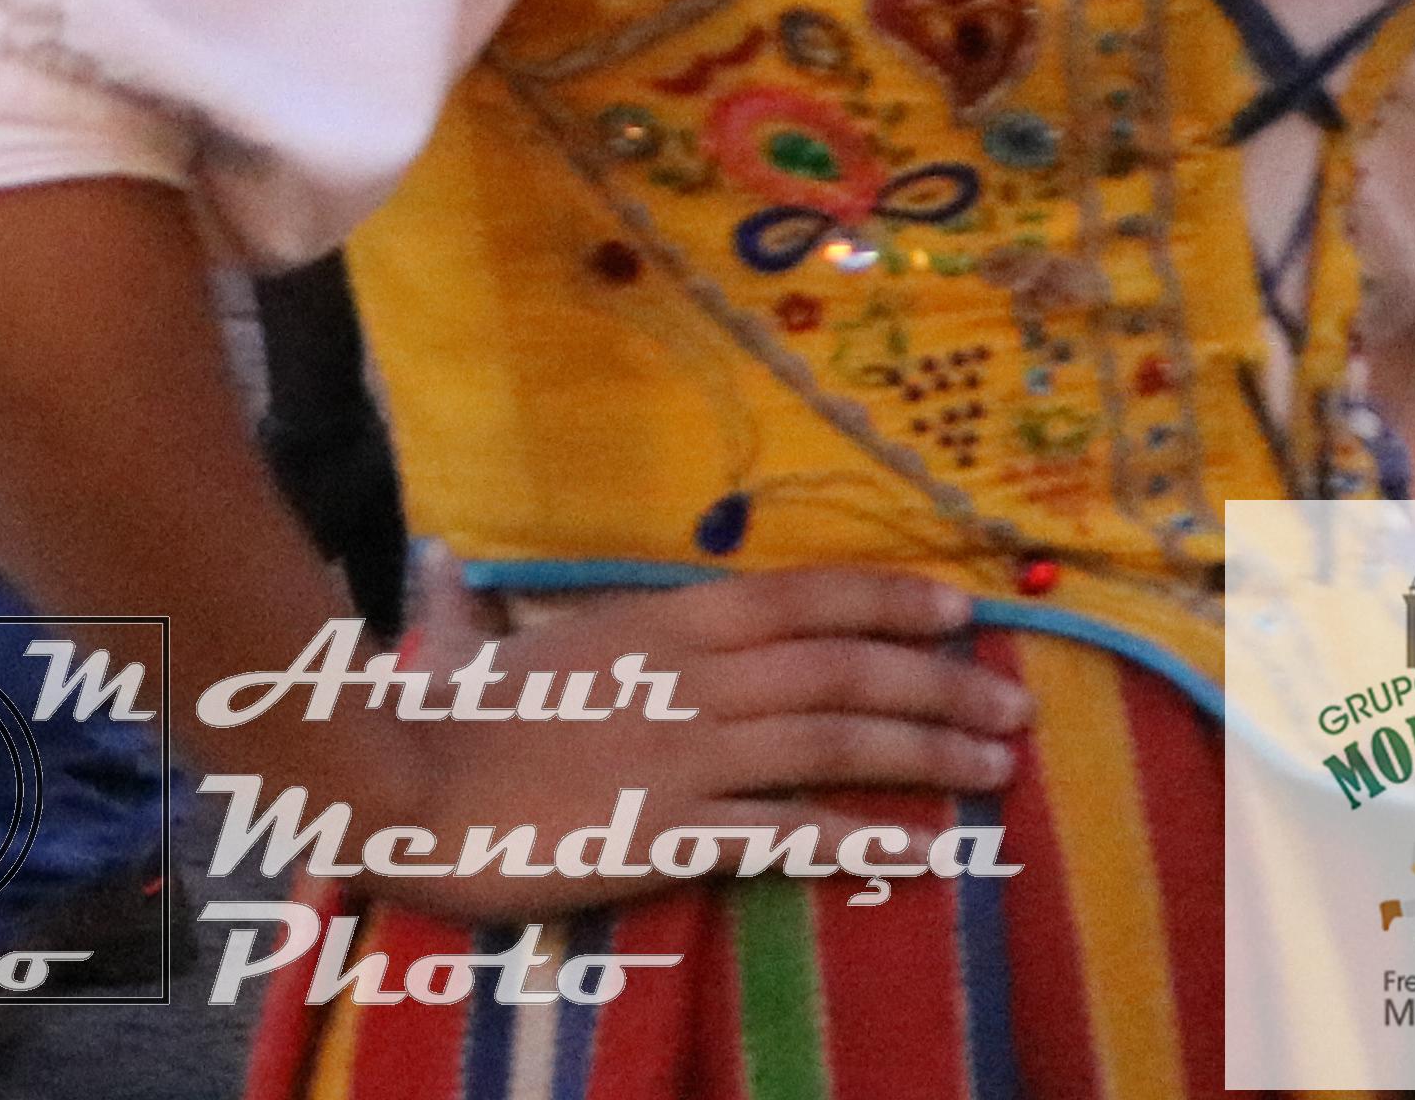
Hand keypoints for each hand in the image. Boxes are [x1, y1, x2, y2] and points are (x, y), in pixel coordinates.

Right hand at [318, 568, 1026, 924]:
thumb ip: (493, 609)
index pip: (796, 597)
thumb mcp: (482, 645)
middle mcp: (686, 679)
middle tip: (1013, 707)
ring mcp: (683, 756)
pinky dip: (866, 841)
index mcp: (652, 624)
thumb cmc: (441, 714)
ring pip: (832, 744)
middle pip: (838, 670)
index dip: (886, 600)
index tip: (961, 609)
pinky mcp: (671, 834)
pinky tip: (927, 853)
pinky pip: (789, 835)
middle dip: (936, 684)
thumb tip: (448, 561)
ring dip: (925, 754)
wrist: (401, 787)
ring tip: (994, 770)